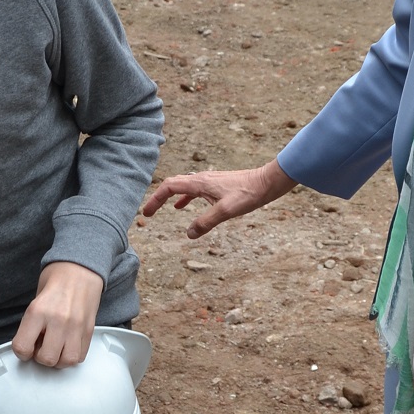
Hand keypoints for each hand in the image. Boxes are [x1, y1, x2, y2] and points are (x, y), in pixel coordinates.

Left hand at [11, 262, 103, 367]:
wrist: (81, 267)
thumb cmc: (57, 279)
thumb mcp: (35, 299)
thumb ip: (31, 324)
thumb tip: (29, 345)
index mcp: (38, 311)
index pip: (22, 347)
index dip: (21, 352)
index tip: (25, 348)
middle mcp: (58, 320)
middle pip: (46, 359)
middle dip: (40, 357)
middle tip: (40, 347)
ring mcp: (76, 326)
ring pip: (66, 361)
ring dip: (59, 360)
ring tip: (56, 348)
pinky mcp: (89, 330)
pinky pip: (80, 355)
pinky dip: (72, 355)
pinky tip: (67, 345)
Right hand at [142, 158, 296, 237]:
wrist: (267, 182)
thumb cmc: (248, 194)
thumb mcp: (226, 211)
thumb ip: (206, 222)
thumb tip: (189, 234)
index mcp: (199, 183)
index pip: (169, 187)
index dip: (155, 199)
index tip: (147, 213)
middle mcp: (201, 179)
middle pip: (172, 184)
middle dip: (158, 198)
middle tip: (149, 212)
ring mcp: (209, 180)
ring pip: (182, 186)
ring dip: (169, 197)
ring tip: (161, 208)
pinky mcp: (216, 184)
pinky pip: (193, 190)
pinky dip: (183, 198)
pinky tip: (182, 207)